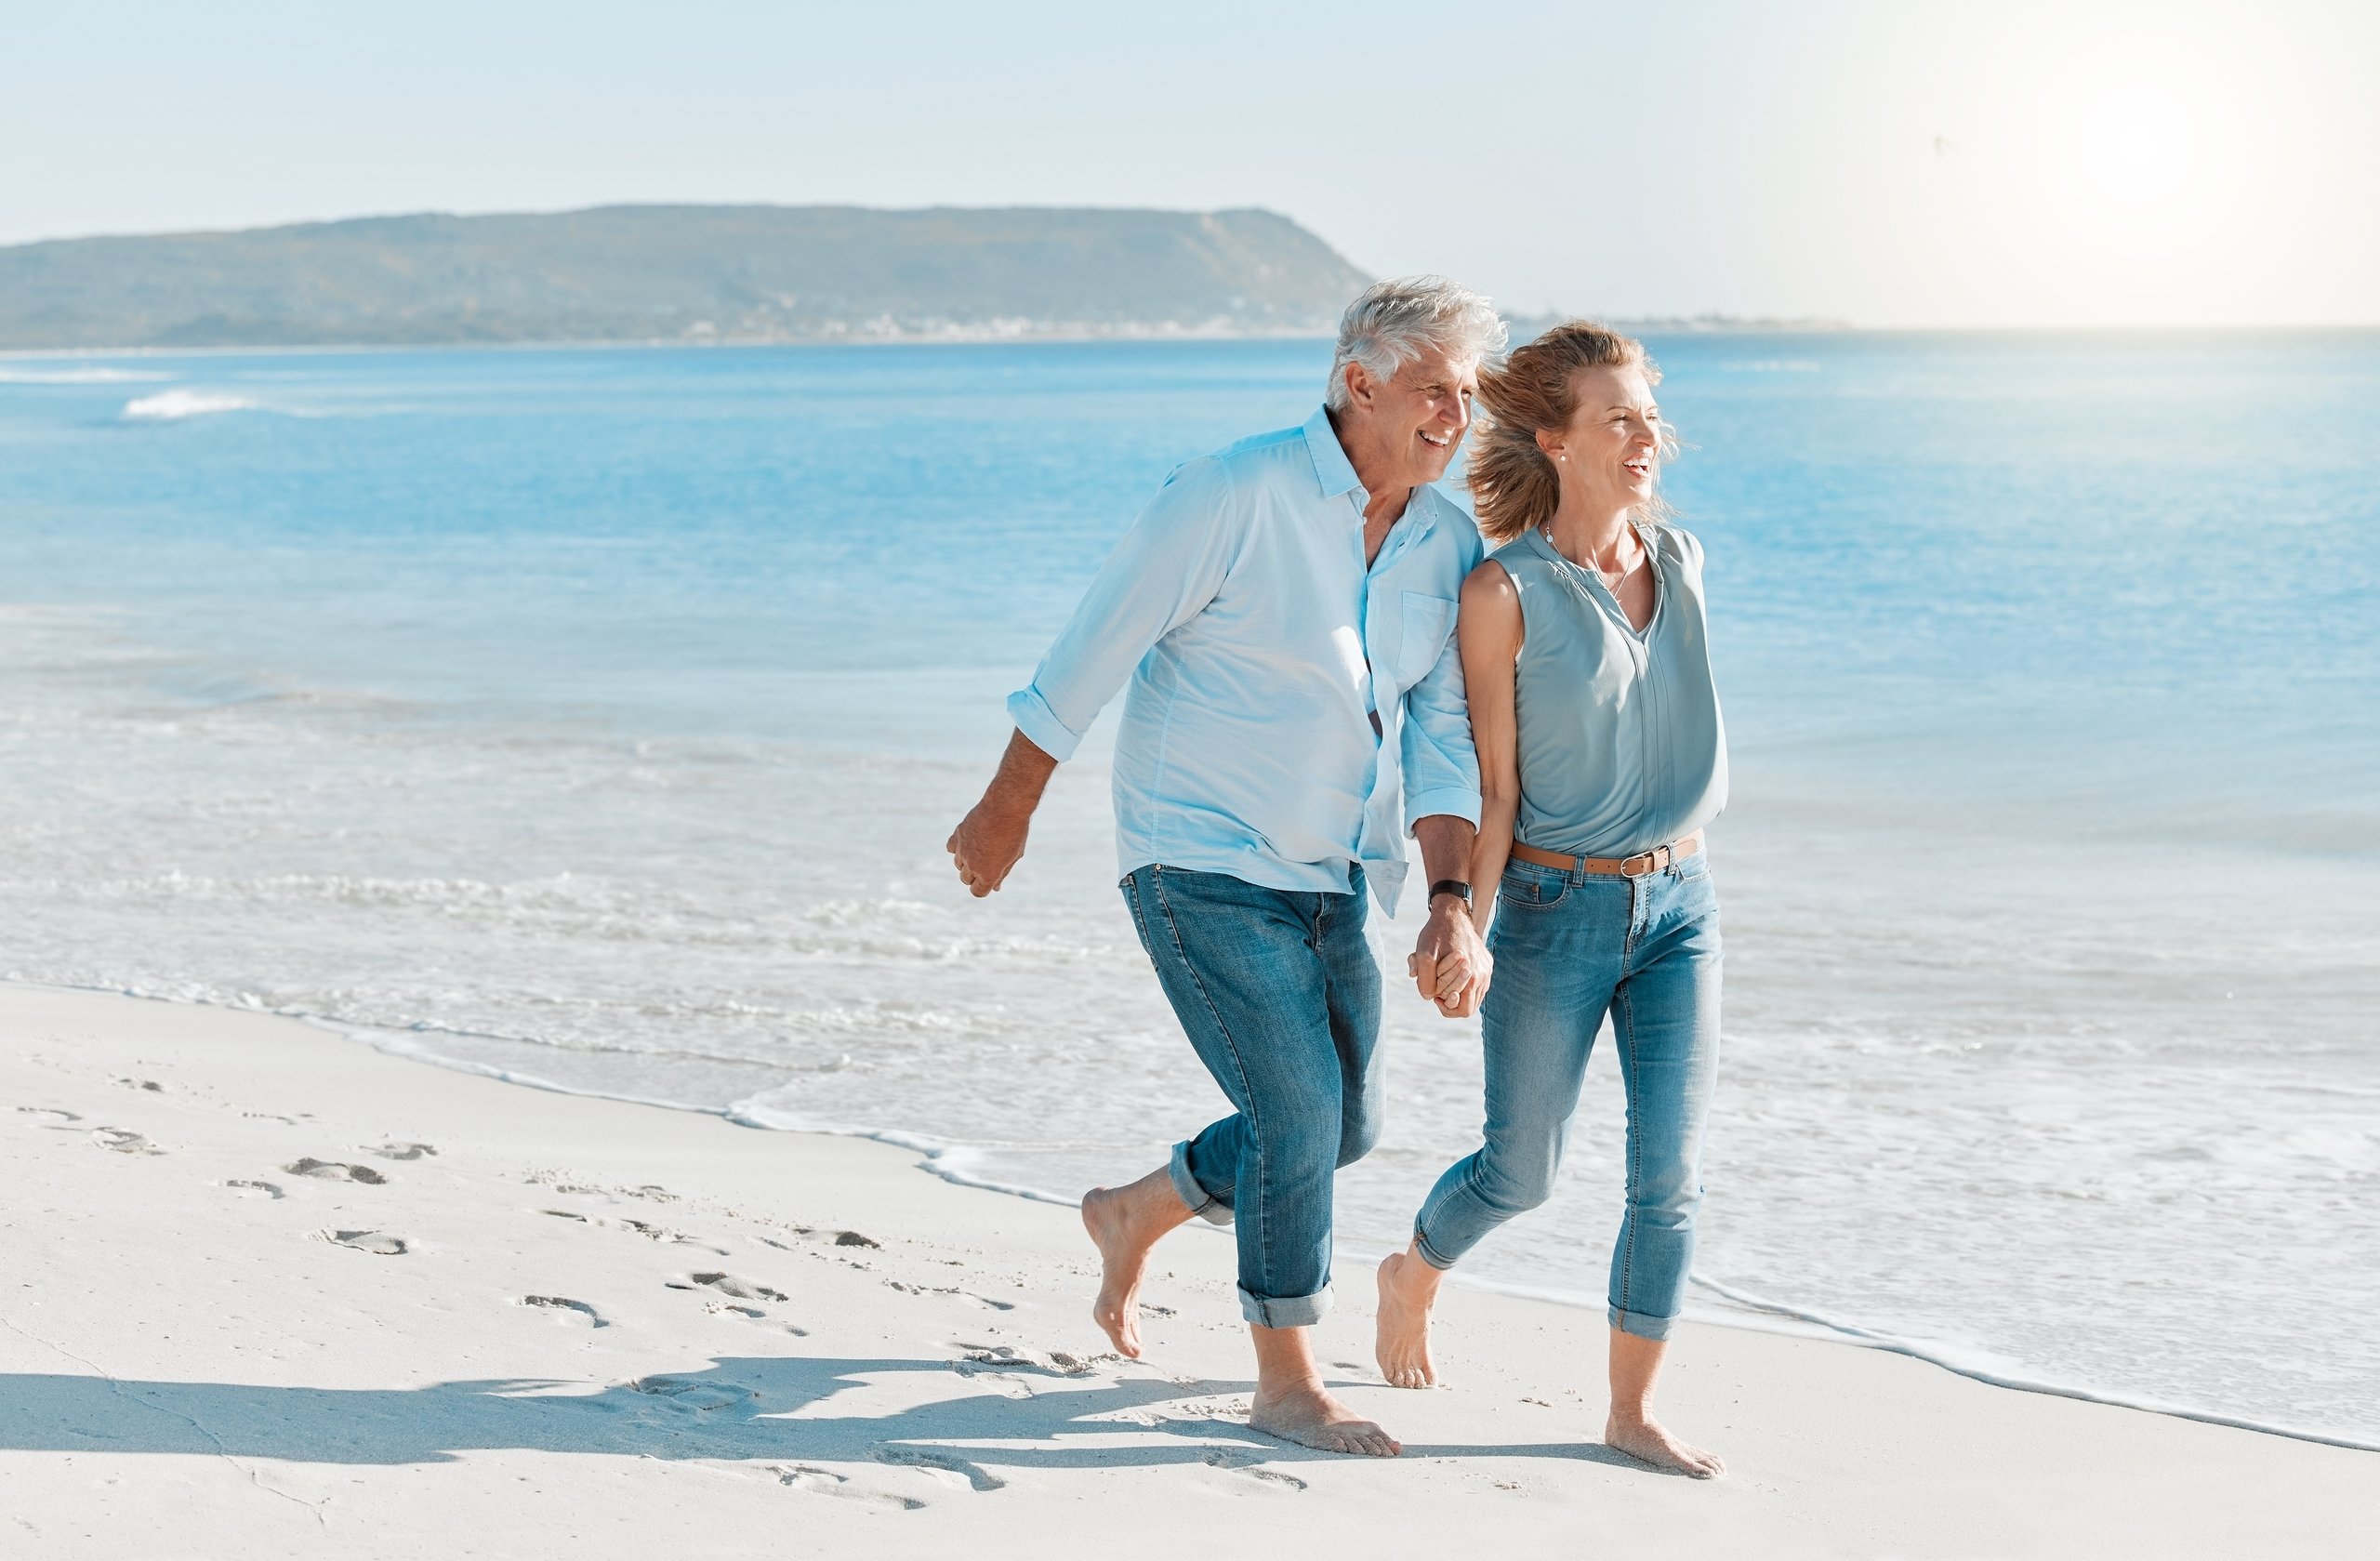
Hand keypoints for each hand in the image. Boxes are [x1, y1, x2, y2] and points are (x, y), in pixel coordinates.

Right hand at [946, 800, 1029, 897]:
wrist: (1005, 808)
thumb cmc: (1014, 833)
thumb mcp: (1013, 857)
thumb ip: (1001, 873)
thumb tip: (995, 888)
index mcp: (988, 874)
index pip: (977, 892)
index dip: (983, 888)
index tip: (989, 880)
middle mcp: (972, 865)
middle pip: (965, 879)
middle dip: (975, 875)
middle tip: (988, 861)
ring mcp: (962, 850)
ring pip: (957, 864)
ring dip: (966, 861)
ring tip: (982, 848)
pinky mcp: (957, 835)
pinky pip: (951, 848)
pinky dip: (958, 848)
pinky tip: (969, 841)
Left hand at [1407, 899, 1490, 1017]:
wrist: (1451, 913)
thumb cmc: (1436, 934)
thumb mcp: (1424, 955)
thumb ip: (1424, 979)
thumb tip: (1429, 996)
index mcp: (1473, 976)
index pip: (1463, 1011)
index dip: (1445, 1007)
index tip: (1435, 994)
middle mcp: (1484, 975)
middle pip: (1469, 1006)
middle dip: (1451, 999)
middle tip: (1438, 987)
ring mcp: (1487, 969)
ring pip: (1474, 996)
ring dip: (1458, 991)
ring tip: (1443, 979)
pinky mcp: (1487, 963)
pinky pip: (1478, 984)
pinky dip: (1464, 983)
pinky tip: (1451, 972)